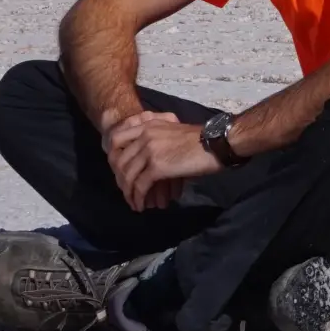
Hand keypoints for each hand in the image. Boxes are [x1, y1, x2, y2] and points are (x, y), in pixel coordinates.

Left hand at [102, 110, 221, 210]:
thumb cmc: (201, 140)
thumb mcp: (173, 132)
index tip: (120, 172)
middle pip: (119, 161)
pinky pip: (140, 186)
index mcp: (147, 125)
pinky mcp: (156, 166)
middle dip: (121, 180)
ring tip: (134, 203)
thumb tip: (148, 160)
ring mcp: (149, 150)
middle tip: (127, 192)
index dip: (113, 158)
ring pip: (128, 175)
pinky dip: (138, 198)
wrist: (216, 143)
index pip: (116, 139)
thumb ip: (157, 140)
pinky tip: (141, 205)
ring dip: (128, 193)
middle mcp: (144, 135)